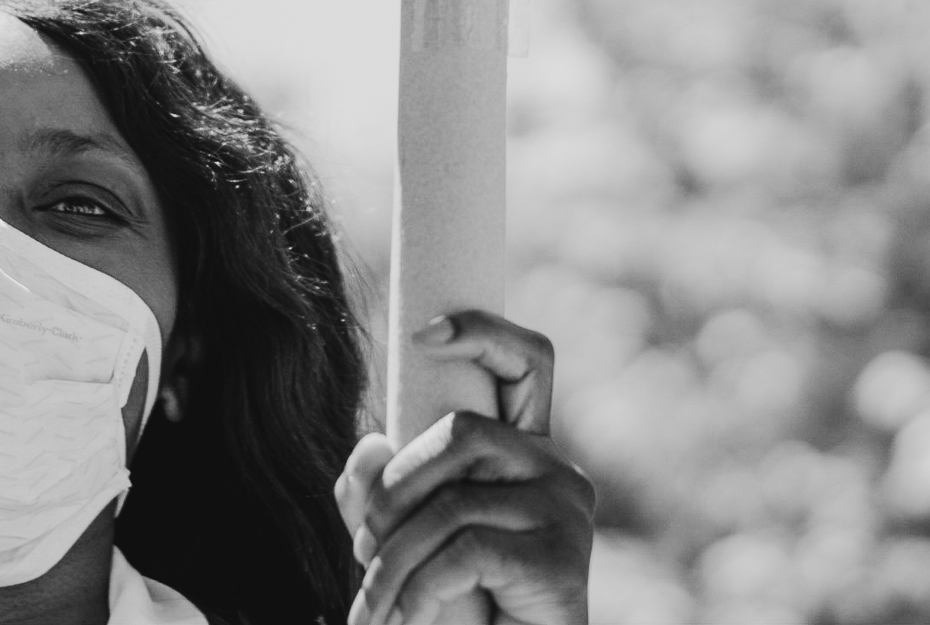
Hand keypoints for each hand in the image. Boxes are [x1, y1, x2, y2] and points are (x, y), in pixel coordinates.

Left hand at [335, 311, 594, 624]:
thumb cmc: (459, 605)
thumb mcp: (405, 541)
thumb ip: (376, 495)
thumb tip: (370, 443)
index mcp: (525, 452)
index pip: (528, 361)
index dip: (483, 332)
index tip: (423, 335)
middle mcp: (556, 469)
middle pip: (464, 430)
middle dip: (395, 488)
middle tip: (362, 547)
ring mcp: (567, 510)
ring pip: (455, 501)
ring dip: (395, 559)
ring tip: (374, 606)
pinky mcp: (565, 559)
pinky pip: (469, 549)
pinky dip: (421, 587)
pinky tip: (410, 617)